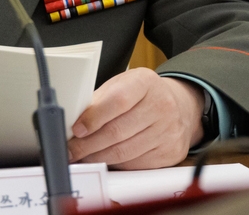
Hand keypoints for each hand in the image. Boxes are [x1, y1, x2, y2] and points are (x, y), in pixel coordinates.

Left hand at [67, 68, 203, 168]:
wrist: (177, 107)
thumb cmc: (141, 96)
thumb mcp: (121, 86)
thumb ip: (99, 100)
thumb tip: (74, 121)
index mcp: (146, 82)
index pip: (118, 101)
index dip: (94, 118)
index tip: (76, 130)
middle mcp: (162, 105)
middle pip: (118, 131)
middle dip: (88, 145)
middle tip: (71, 150)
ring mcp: (169, 130)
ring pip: (124, 152)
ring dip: (98, 157)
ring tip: (83, 157)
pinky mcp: (170, 152)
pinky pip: (135, 164)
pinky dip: (115, 165)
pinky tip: (103, 160)